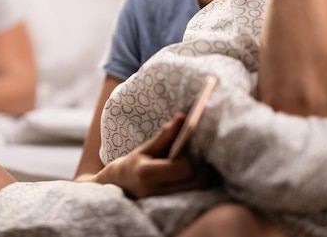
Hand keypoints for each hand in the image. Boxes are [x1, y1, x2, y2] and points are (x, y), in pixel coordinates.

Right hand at [97, 113, 217, 198]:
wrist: (122, 185)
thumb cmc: (135, 163)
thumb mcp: (147, 147)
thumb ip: (166, 135)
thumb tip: (182, 118)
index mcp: (147, 174)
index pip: (182, 169)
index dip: (188, 159)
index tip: (183, 153)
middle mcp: (156, 192)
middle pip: (196, 182)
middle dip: (202, 168)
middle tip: (199, 158)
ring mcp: (163, 203)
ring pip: (199, 192)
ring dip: (203, 178)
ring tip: (198, 167)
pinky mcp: (171, 209)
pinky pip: (195, 198)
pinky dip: (199, 187)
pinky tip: (194, 178)